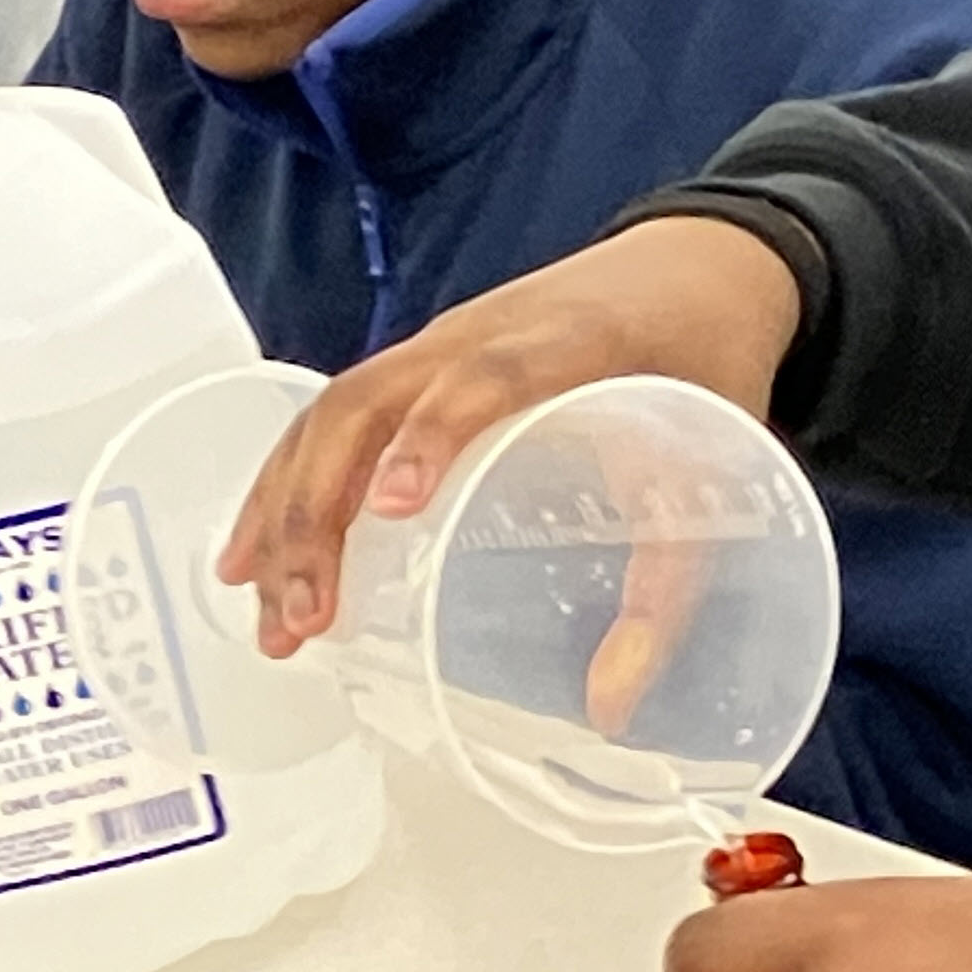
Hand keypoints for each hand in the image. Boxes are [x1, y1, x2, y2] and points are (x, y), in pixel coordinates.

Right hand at [218, 214, 803, 657]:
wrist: (700, 265)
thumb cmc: (705, 363)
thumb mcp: (713, 466)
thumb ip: (671, 582)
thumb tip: (614, 705)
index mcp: (566, 342)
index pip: (485, 378)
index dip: (435, 434)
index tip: (392, 510)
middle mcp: (480, 334)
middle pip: (367, 405)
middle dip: (318, 514)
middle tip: (305, 620)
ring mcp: (439, 341)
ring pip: (333, 414)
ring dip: (288, 511)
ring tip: (270, 614)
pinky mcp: (421, 359)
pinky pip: (335, 413)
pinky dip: (290, 483)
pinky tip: (258, 554)